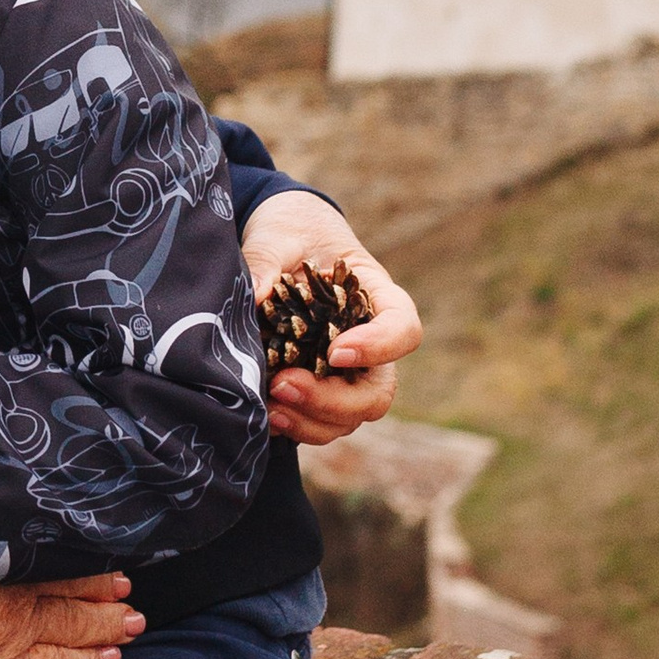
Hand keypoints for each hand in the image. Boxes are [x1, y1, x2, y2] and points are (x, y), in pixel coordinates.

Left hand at [239, 191, 423, 447]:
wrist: (277, 242)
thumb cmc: (288, 232)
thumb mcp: (276, 236)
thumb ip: (265, 261)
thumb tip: (255, 295)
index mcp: (375, 297)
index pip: (403, 329)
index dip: (379, 348)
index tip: (335, 350)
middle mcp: (369, 342)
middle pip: (378, 390)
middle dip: (334, 400)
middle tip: (283, 384)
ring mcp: (344, 371)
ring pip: (351, 416)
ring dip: (312, 421)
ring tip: (270, 408)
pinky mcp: (316, 388)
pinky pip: (320, 422)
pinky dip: (297, 426)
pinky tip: (265, 415)